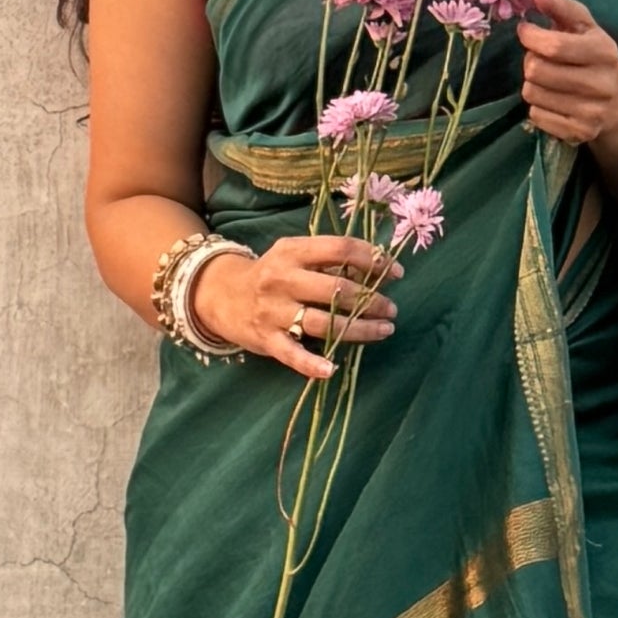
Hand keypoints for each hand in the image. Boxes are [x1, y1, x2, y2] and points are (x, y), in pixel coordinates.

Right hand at [224, 232, 399, 380]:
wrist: (222, 295)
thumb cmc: (272, 274)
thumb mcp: (293, 254)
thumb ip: (328, 259)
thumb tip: (377, 267)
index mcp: (293, 251)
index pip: (340, 249)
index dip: (373, 260)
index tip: (395, 273)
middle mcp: (282, 279)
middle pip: (336, 289)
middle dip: (371, 299)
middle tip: (392, 309)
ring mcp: (273, 311)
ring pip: (323, 323)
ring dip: (359, 329)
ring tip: (384, 330)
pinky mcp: (266, 339)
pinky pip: (292, 355)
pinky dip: (311, 364)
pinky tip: (332, 369)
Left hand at [519, 0, 617, 161]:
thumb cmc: (592, 54)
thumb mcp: (583, 25)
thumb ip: (560, 6)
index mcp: (605, 51)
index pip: (554, 46)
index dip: (531, 37)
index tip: (526, 31)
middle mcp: (603, 83)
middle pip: (537, 71)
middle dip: (531, 61)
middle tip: (540, 59)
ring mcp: (593, 112)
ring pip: (532, 94)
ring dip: (532, 84)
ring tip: (548, 79)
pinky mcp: (581, 133)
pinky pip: (536, 116)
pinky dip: (538, 106)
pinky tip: (553, 100)